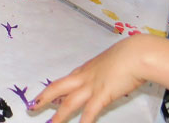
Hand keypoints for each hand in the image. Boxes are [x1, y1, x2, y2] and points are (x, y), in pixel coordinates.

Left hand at [31, 35, 154, 122]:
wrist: (137, 54)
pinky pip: (90, 112)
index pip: (64, 81)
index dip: (52, 90)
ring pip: (70, 103)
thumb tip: (110, 77)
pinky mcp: (103, 95)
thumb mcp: (112, 63)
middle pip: (58, 88)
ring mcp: (92, 86)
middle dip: (44, 98)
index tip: (42, 96)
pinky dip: (84, 122)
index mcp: (86, 70)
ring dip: (59, 116)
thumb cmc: (129, 55)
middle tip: (31, 107)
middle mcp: (85, 78)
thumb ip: (106, 72)